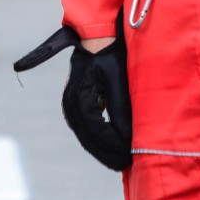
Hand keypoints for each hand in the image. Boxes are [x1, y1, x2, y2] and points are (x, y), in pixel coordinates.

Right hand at [12, 24, 132, 170]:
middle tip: (125, 165)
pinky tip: (108, 146)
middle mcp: (71, 102)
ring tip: (117, 160)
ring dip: (100, 149)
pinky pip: (84, 126)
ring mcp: (70, 101)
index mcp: (80, 97)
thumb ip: (121, 109)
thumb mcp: (119, 79)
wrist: (97, 34)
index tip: (129, 159)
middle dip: (106, 153)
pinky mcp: (74, 100)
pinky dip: (95, 138)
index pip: (97, 132)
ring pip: (84, 134)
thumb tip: (126, 139)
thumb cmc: (110, 53)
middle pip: (88, 138)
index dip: (113, 148)